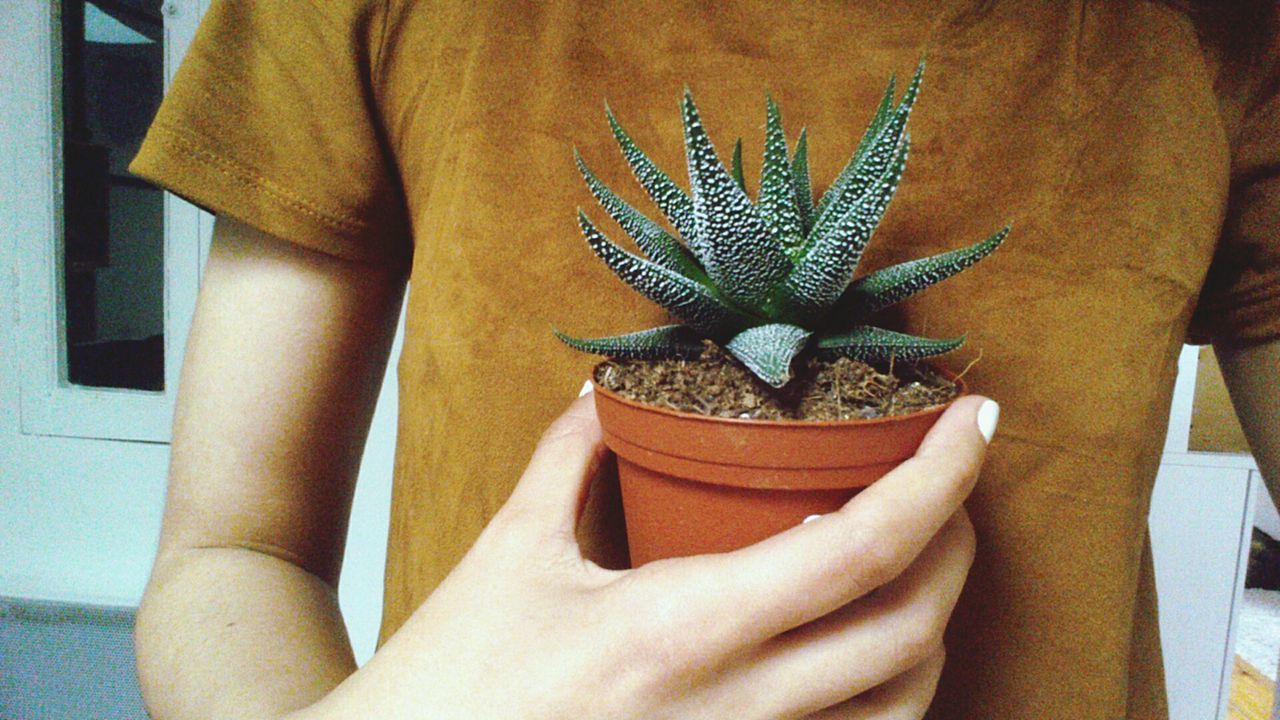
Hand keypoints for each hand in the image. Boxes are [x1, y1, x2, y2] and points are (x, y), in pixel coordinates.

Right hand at [300, 391, 992, 719]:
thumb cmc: (448, 684)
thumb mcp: (508, 554)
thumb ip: (567, 459)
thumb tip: (602, 393)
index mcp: (681, 629)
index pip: (858, 549)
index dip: (939, 479)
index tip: (973, 420)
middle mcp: (735, 712)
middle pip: (910, 628)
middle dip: (958, 543)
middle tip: (949, 481)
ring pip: (903, 707)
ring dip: (935, 627)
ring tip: (922, 563)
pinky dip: (889, 699)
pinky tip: (872, 655)